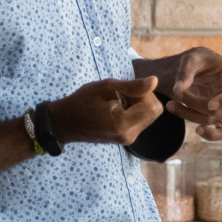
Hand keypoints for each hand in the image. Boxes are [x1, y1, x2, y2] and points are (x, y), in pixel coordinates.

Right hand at [48, 77, 162, 146]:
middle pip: (154, 112)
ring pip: (148, 116)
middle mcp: (130, 135)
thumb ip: (133, 86)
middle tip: (121, 94)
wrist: (65, 123)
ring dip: (138, 105)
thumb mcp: (105, 88)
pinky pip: (140, 121)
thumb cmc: (82, 102)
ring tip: (117, 101)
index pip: (153, 107)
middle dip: (143, 99)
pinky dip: (133, 111)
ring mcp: (128, 139)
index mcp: (124, 124)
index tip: (126, 90)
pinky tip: (117, 108)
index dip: (145, 94)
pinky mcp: (126, 138)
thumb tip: (155, 81)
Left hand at [162, 46, 221, 139]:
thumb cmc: (197, 59)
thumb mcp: (190, 59)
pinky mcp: (217, 116)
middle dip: (195, 104)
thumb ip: (185, 72)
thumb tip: (177, 90)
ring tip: (170, 105)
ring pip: (211, 119)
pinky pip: (221, 131)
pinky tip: (198, 131)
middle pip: (219, 109)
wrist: (195, 67)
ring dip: (189, 114)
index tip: (210, 105)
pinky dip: (212, 135)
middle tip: (177, 94)